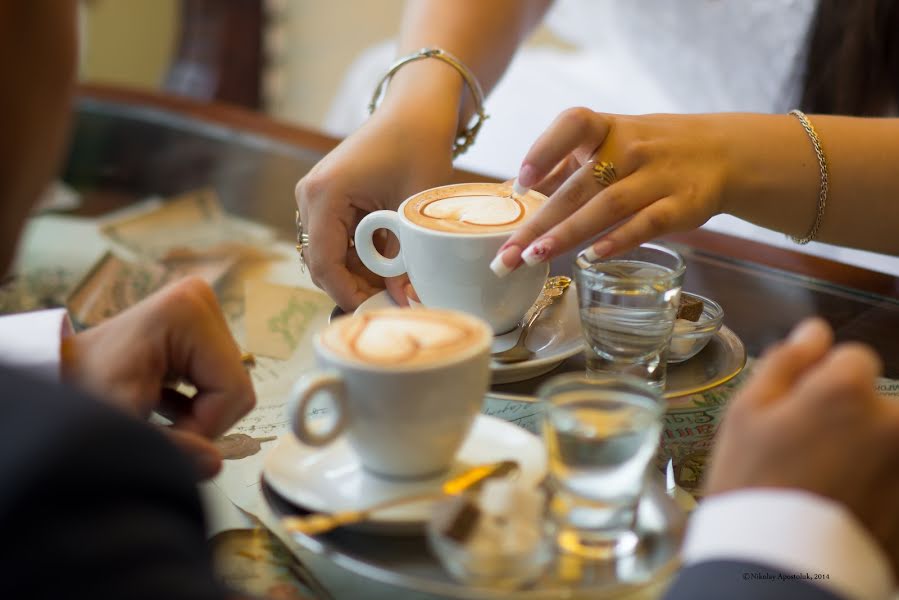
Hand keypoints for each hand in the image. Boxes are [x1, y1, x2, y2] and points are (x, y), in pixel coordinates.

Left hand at [61, 277, 255, 478]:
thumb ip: (170, 448)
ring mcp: (203, 308)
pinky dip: (195, 398)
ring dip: (199, 412)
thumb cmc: (81, 392)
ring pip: (229, 386)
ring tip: (158, 413)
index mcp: (189, 312)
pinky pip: (219, 375)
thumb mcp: (124, 422)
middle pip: (235, 386)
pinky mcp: (200, 323)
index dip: (205, 426)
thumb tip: (215, 465)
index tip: (166, 437)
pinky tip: (163, 402)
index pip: (233, 390)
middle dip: (203, 419)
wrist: (60, 373)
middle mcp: (201, 300)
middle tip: (162, 428)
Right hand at [296, 108, 453, 310]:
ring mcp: (317, 197)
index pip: (324, 262)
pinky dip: (360, 256)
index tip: (376, 312)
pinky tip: (389, 261)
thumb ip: (407, 257)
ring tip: (395, 282)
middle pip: (321, 262)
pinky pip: (338, 240)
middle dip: (354, 286)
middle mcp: (310, 196)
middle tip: (391, 302)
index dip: (347, 294)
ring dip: (358, 273)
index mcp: (324, 194)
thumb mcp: (415, 207)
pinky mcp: (329, 199)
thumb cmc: (419, 145)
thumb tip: (406, 301)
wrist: (417, 109)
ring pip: (329, 254)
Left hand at [493, 108, 736, 272]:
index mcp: (607, 128)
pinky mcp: (682, 205)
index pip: (574, 124)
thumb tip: (508, 193)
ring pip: (607, 207)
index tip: (520, 181)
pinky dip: (618, 241)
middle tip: (504, 255)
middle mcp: (631, 148)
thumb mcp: (607, 144)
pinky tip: (589, 258)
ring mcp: (658, 176)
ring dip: (567, 234)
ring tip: (533, 258)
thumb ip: (561, 167)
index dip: (545, 149)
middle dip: (538, 223)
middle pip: (579, 186)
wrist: (722, 152)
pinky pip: (646, 224)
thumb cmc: (647, 151)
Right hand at [705, 318, 898, 575]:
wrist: (777, 567)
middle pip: (877, 402)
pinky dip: (873, 481)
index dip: (821, 380)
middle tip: (808, 454)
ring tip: (824, 484)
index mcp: (847, 392)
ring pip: (886, 438)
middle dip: (849, 418)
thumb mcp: (746, 414)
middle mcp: (892, 421)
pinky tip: (841, 501)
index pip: (853, 358)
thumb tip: (815, 331)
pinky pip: (891, 472)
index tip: (797, 411)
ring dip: (863, 451)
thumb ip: (785, 363)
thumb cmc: (752, 482)